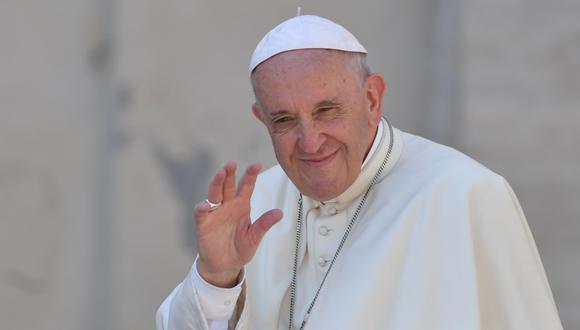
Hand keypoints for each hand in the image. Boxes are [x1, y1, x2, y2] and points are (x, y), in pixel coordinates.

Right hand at [194, 162, 282, 287]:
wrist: (225, 265)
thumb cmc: (241, 248)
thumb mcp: (255, 237)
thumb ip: (264, 224)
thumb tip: (279, 212)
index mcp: (241, 205)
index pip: (246, 186)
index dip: (250, 175)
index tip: (257, 164)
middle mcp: (227, 205)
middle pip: (227, 186)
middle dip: (229, 174)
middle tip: (232, 164)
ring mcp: (214, 213)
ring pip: (214, 194)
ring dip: (216, 183)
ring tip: (221, 173)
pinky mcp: (204, 224)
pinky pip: (201, 213)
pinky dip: (202, 208)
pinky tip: (205, 205)